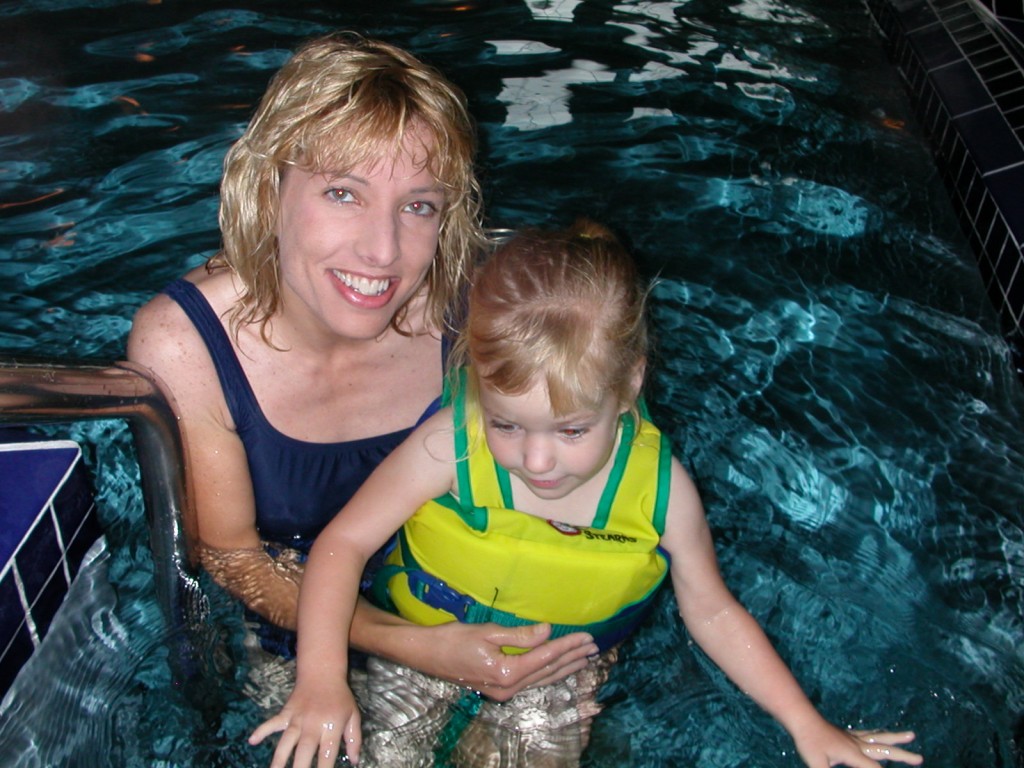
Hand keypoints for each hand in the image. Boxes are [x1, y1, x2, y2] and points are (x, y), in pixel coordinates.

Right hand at [249, 682, 361, 767]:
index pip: (327, 752)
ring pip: (286, 741)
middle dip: (299, 767)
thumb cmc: (340, 698)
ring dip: (279, 759)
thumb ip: (354, 739)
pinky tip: (252, 740)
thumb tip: (355, 761)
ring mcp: (297, 718)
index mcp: (332, 725)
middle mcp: (313, 723)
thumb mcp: (353, 716)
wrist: (323, 673)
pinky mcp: (286, 712)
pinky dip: (262, 730)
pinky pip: (272, 722)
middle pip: (304, 749)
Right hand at [408, 622, 598, 701]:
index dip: (567, 646)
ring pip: (542, 679)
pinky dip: (548, 673)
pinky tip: (558, 668)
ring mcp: (503, 692)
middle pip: (548, 671)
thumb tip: (548, 632)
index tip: (586, 637)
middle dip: (572, 658)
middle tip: (593, 647)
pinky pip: (531, 682)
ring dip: (564, 668)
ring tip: (584, 659)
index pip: (545, 657)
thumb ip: (520, 635)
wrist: (425, 654)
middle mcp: (508, 688)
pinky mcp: (498, 689)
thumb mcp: (487, 632)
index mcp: (506, 673)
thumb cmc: (452, 639)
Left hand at [794, 722, 921, 767]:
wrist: (801, 718)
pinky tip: (880, 734)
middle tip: (920, 758)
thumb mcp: (817, 765)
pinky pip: (867, 734)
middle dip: (902, 756)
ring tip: (910, 734)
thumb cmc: (808, 742)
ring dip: (895, 739)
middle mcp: (857, 744)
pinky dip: (878, 734)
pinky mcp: (846, 734)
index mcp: (853, 754)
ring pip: (879, 738)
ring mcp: (852, 737)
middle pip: (884, 751)